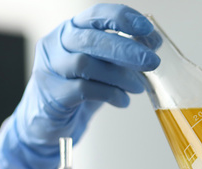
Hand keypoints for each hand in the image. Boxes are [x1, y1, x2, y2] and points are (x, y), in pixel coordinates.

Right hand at [0, 4, 160, 168]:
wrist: (48, 122)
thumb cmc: (76, 88)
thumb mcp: (100, 65)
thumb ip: (121, 53)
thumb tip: (153, 42)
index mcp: (70, 30)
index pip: (96, 14)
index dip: (123, 18)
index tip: (147, 29)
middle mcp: (56, 44)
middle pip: (91, 39)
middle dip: (126, 49)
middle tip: (152, 62)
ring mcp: (50, 69)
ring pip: (86, 64)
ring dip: (120, 76)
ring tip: (138, 87)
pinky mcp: (52, 94)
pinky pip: (83, 90)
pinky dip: (110, 94)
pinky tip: (122, 100)